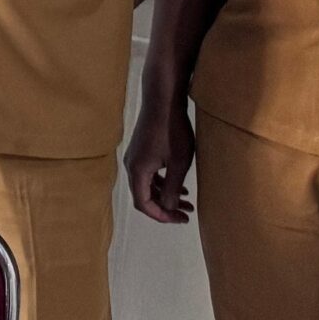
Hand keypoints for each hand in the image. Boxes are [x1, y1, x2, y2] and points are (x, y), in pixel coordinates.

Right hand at [125, 91, 197, 222]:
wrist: (162, 101)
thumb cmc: (172, 131)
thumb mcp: (178, 163)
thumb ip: (172, 189)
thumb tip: (168, 208)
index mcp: (137, 171)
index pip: (144, 203)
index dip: (161, 215)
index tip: (180, 218)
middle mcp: (131, 165)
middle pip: (144, 196)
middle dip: (165, 207)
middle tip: (186, 214)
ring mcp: (135, 156)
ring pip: (147, 185)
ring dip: (165, 195)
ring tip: (187, 201)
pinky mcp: (141, 149)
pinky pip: (148, 173)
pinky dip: (162, 183)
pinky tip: (178, 183)